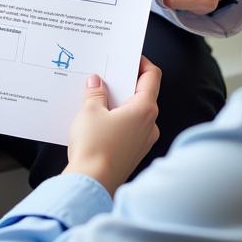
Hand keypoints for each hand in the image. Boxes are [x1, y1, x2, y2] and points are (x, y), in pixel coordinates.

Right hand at [63, 57, 160, 195]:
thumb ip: (95, 92)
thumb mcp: (90, 111)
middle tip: (107, 73)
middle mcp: (150, 125)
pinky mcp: (133, 153)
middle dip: (125, 82)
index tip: (128, 56)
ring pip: (135, 112)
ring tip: (98, 95)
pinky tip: (99, 118)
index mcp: (144, 109)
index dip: (141, 62)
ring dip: (120, 102)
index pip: (152, 76)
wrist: (91, 184)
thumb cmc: (94, 147)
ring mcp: (143, 141)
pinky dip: (118, 119)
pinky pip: (129, 128)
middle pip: (143, 94)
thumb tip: (97, 82)